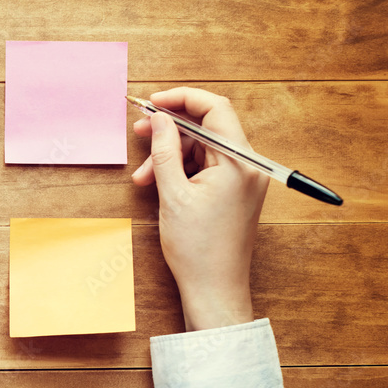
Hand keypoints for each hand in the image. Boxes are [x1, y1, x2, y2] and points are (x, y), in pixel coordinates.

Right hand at [131, 88, 268, 331]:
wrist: (214, 288)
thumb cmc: (197, 247)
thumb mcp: (173, 194)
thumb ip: (165, 150)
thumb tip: (160, 118)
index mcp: (239, 161)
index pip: (214, 109)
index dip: (181, 99)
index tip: (153, 103)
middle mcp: (247, 165)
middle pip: (207, 127)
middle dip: (170, 129)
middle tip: (140, 132)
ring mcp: (242, 179)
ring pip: (201, 148)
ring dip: (170, 154)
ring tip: (142, 175)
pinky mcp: (233, 191)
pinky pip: (205, 167)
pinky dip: (180, 169)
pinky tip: (156, 183)